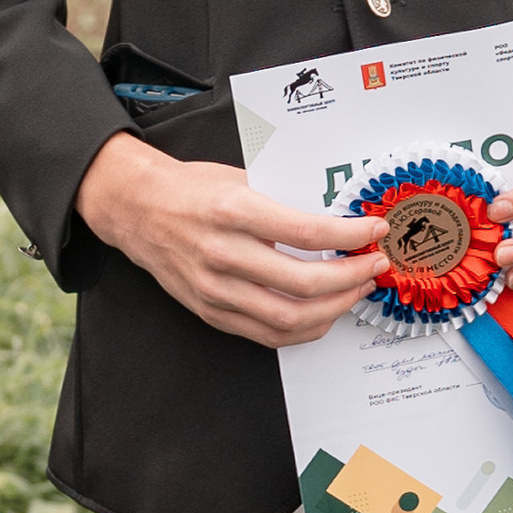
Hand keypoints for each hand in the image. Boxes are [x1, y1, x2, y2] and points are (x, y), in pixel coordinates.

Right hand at [74, 131, 381, 348]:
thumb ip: (284, 201)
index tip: (375, 231)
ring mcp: (215, 289)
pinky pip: (267, 334)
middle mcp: (223, 253)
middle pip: (305, 282)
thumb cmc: (191, 189)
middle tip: (373, 266)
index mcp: (233, 211)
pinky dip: (303, 328)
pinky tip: (323, 313)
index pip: (308, 231)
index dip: (351, 235)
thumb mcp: (241, 178)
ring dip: (334, 308)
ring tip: (355, 291)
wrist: (137, 208)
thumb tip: (340, 219)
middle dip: (352, 278)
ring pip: (290, 317)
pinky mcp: (210, 311)